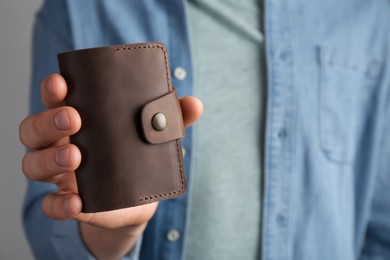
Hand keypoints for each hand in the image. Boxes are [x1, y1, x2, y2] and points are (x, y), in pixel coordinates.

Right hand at [19, 74, 202, 257]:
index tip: (61, 82)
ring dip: (49, 159)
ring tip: (76, 157)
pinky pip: (50, 204)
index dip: (53, 89)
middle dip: (48, 121)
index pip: (56, 99)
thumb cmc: (138, 157)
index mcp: (79, 119)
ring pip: (33, 163)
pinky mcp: (69, 202)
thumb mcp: (154, 135)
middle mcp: (62, 143)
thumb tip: (194, 104)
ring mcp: (61, 175)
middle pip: (34, 129)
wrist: (137, 201)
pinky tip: (76, 203)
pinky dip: (58, 204)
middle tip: (74, 118)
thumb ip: (172, 119)